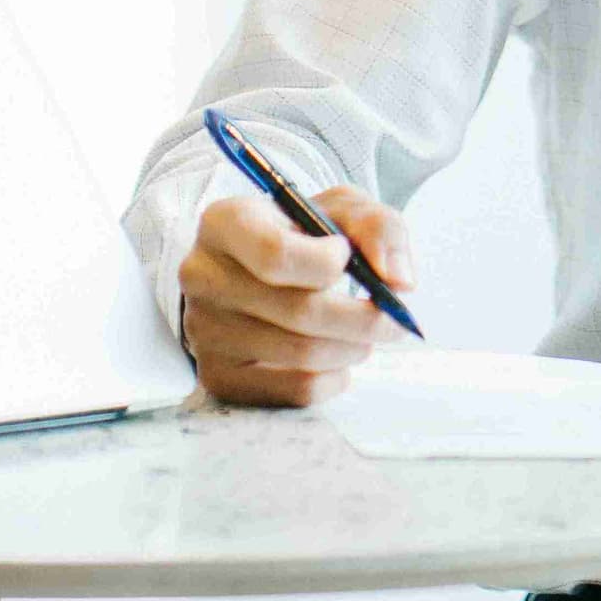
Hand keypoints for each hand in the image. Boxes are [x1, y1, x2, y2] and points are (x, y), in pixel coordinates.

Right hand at [177, 187, 413, 407]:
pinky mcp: (218, 376)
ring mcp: (204, 330)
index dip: (330, 264)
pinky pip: (294, 390)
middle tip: (392, 319)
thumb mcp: (341, 210)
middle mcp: (202, 276)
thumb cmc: (302, 238)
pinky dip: (333, 378)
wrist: (258, 275)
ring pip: (301, 353)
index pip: (276, 255)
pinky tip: (335, 357)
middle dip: (363, 319)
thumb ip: (379, 227)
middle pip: (298, 311)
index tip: (349, 258)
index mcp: (225, 223)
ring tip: (362, 335)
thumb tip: (398, 279)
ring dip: (352, 348)